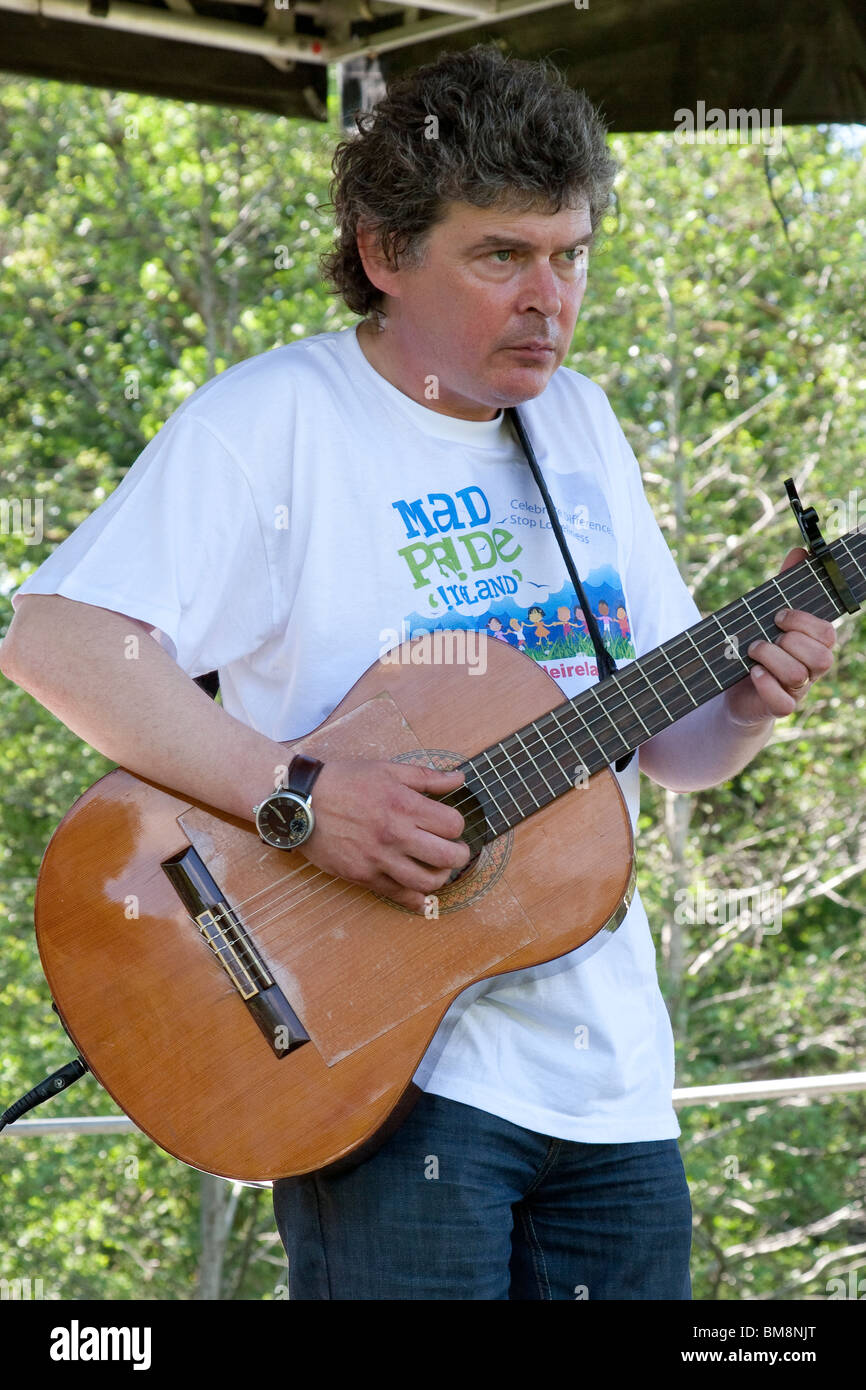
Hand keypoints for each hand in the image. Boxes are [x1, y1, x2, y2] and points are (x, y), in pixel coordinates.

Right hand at [303, 760, 470, 913]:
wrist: (302, 802)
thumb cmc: (344, 782)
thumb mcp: (387, 769)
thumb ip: (427, 777)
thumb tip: (459, 779)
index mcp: (405, 805)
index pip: (453, 825)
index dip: (457, 826)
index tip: (450, 826)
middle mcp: (396, 834)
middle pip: (448, 857)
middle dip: (460, 856)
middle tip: (456, 852)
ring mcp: (380, 859)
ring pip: (428, 882)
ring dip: (441, 878)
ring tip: (437, 869)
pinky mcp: (363, 876)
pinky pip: (398, 896)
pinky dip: (416, 900)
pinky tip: (421, 895)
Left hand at [723, 547, 836, 723]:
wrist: (735, 688)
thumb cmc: (758, 647)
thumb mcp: (767, 615)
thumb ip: (784, 586)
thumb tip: (800, 551)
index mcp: (813, 644)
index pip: (827, 633)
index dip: (804, 621)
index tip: (779, 614)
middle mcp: (811, 669)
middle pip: (822, 657)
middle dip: (791, 641)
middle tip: (765, 635)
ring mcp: (797, 690)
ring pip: (800, 676)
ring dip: (773, 659)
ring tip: (752, 651)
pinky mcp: (778, 707)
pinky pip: (784, 703)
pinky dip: (767, 686)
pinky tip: (753, 673)